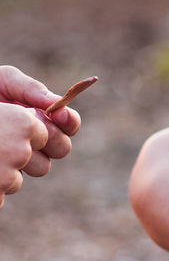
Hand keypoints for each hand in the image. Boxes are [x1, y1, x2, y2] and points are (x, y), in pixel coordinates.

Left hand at [0, 66, 81, 202]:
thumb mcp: (5, 81)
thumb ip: (31, 88)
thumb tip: (56, 103)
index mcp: (41, 117)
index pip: (69, 125)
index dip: (69, 122)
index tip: (58, 115)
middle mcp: (35, 141)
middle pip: (62, 149)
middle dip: (53, 139)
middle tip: (34, 126)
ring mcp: (19, 159)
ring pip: (42, 166)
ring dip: (30, 154)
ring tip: (7, 139)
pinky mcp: (4, 174)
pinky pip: (16, 179)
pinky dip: (9, 167)